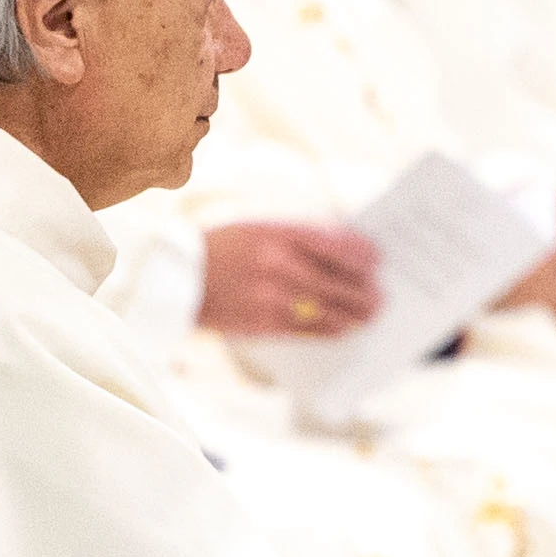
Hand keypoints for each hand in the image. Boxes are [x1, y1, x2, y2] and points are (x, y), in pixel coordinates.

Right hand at [199, 223, 380, 340]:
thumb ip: (295, 236)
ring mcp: (270, 295)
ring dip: (355, 313)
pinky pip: (307, 328)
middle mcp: (277, 263)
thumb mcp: (256, 227)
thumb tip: (340, 250)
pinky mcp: (262, 322)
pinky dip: (330, 329)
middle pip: (336, 279)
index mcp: (276, 233)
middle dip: (364, 289)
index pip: (333, 243)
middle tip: (380, 294)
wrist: (175, 278)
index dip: (361, 253)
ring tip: (370, 314)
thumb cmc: (218, 248)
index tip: (377, 258)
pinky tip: (343, 328)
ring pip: (327, 308)